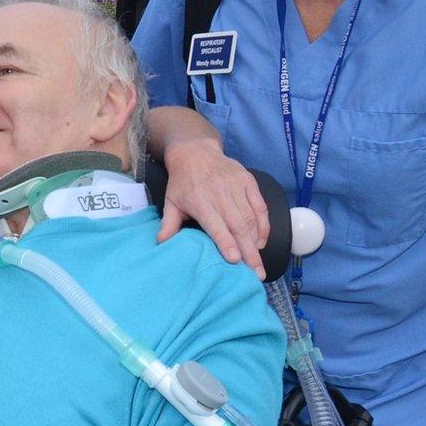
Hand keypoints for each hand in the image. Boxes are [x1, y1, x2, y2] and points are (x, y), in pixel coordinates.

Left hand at [157, 139, 267, 277]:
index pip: (217, 226)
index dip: (226, 243)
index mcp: (201, 202)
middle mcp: (221, 195)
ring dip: (256, 242)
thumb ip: (169, 223)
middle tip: (256, 274)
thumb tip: (161, 243)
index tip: (235, 260)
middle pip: (239, 227)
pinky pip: (260, 206)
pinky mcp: (248, 182)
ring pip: (252, 218)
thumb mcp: (171, 201)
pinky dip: (264, 225)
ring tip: (259, 263)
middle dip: (249, 252)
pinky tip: (261, 240)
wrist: (196, 152)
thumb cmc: (182, 182)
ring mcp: (237, 187)